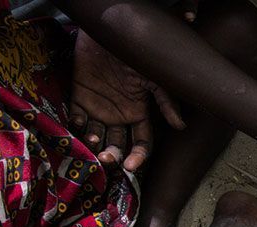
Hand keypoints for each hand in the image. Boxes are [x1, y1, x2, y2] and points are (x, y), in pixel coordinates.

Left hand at [70, 30, 184, 170]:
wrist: (108, 30)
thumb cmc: (135, 53)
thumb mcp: (154, 77)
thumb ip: (166, 102)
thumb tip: (180, 126)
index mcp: (139, 113)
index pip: (142, 142)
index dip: (138, 156)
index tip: (132, 167)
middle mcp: (119, 115)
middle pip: (118, 145)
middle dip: (113, 156)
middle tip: (107, 159)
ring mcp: (99, 107)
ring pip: (97, 136)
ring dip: (94, 144)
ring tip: (93, 142)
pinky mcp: (80, 97)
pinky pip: (77, 117)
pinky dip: (76, 125)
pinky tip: (78, 126)